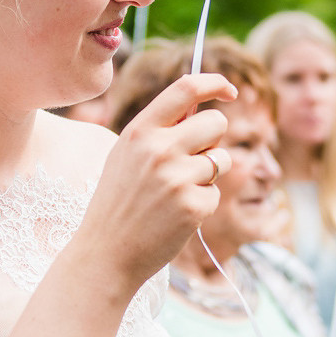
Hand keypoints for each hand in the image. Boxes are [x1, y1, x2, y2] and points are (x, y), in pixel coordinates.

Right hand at [77, 74, 235, 292]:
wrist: (105, 253)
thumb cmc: (118, 201)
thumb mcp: (126, 155)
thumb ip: (159, 130)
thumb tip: (202, 108)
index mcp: (140, 130)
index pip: (186, 88)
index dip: (215, 83)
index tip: (230, 91)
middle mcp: (159, 148)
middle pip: (216, 122)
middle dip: (213, 140)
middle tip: (193, 160)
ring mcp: (178, 178)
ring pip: (222, 159)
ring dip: (208, 175)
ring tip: (177, 192)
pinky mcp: (194, 206)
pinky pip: (216, 193)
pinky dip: (202, 204)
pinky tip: (175, 216)